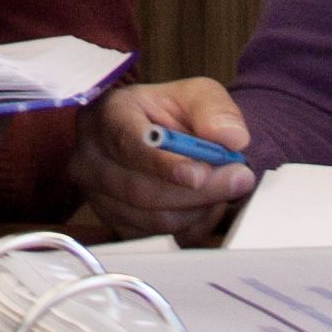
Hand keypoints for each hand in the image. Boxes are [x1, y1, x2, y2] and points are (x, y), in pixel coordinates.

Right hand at [72, 78, 258, 238]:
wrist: (154, 133)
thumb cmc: (167, 112)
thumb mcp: (196, 95)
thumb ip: (216, 111)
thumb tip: (231, 139)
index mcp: (107, 115)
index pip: (129, 144)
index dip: (164, 164)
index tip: (199, 174)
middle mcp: (92, 158)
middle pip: (142, 190)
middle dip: (198, 192)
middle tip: (239, 179)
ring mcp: (98, 195)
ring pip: (154, 219)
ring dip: (198, 208)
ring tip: (221, 186)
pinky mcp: (113, 222)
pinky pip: (159, 237)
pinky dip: (190, 224)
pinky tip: (202, 202)